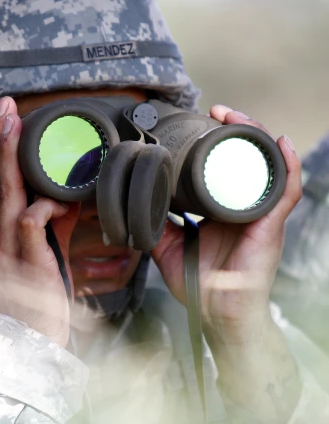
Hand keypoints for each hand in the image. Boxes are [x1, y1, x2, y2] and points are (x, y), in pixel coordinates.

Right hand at [0, 97, 79, 346]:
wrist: (27, 344)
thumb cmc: (33, 303)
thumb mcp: (38, 257)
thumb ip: (46, 227)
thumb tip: (60, 200)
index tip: (3, 121)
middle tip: (5, 106)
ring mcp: (5, 251)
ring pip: (5, 195)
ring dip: (8, 158)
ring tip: (12, 126)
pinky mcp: (24, 264)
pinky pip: (29, 225)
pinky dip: (41, 208)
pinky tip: (55, 200)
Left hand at [151, 106, 301, 343]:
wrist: (217, 313)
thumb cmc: (200, 284)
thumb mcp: (168, 247)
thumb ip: (156, 225)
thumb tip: (137, 203)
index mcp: (223, 207)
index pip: (225, 164)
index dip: (217, 140)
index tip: (200, 120)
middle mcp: (244, 205)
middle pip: (247, 156)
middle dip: (236, 128)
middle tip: (217, 110)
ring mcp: (259, 213)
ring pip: (267, 164)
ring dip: (256, 136)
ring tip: (236, 118)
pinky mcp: (270, 225)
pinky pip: (286, 190)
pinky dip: (287, 165)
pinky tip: (279, 144)